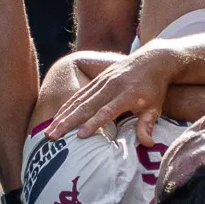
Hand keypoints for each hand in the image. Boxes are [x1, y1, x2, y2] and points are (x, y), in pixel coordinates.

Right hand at [47, 46, 185, 145]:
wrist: (153, 59)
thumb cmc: (154, 88)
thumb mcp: (155, 107)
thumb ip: (148, 125)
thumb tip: (148, 144)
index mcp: (126, 95)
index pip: (107, 111)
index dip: (94, 123)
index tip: (81, 135)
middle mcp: (111, 87)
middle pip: (86, 106)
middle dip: (68, 122)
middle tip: (53, 136)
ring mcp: (102, 81)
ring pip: (78, 100)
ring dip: (62, 116)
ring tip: (49, 131)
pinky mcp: (97, 80)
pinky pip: (79, 94)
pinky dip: (66, 106)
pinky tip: (56, 117)